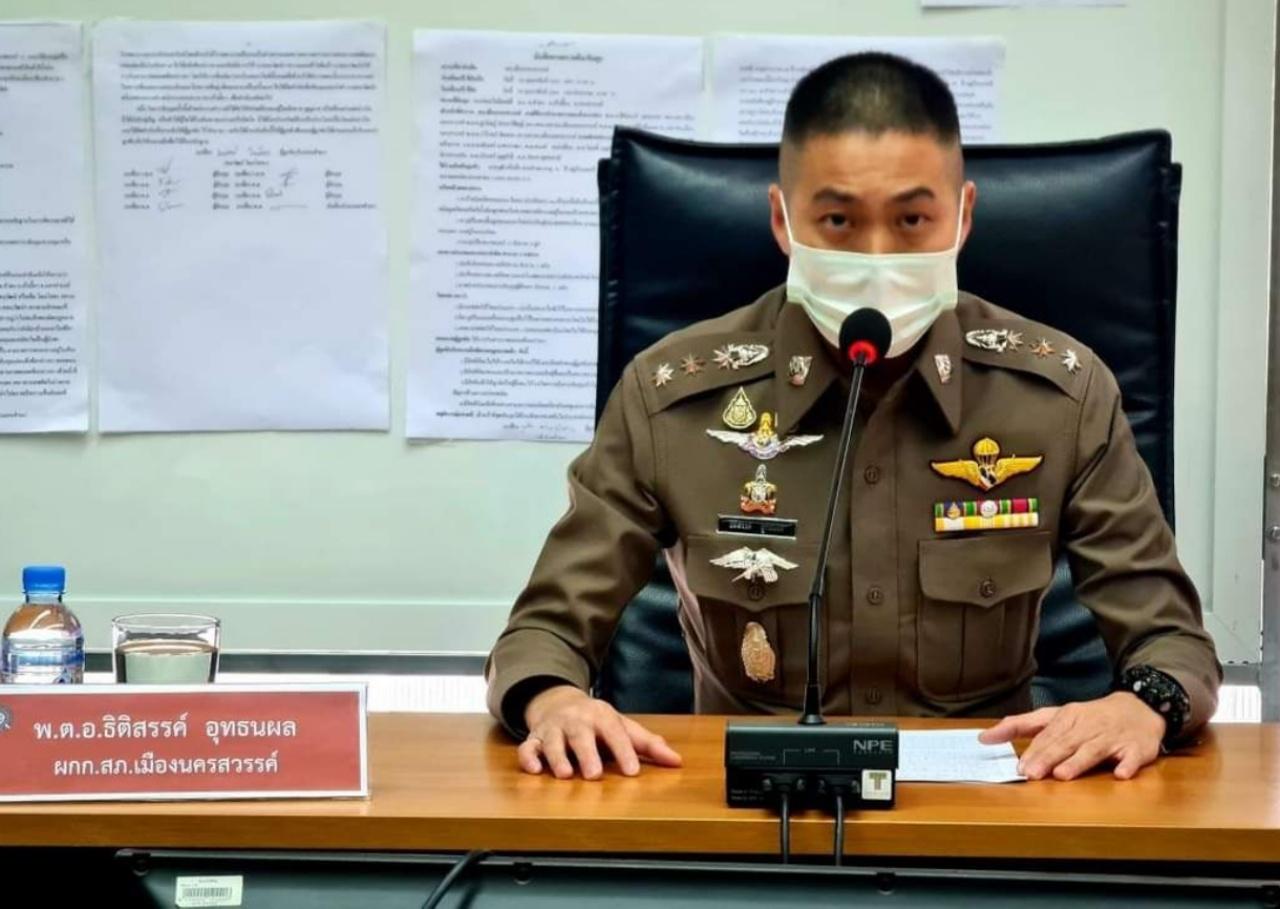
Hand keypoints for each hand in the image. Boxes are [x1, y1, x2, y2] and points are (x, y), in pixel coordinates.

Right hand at [518, 685, 682, 779]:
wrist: (558, 702)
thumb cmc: (597, 722)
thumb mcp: (623, 727)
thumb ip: (648, 744)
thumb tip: (677, 762)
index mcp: (602, 716)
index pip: (615, 732)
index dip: (623, 751)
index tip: (632, 771)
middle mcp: (576, 720)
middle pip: (581, 734)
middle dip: (587, 753)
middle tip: (595, 774)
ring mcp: (554, 729)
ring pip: (553, 741)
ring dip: (558, 757)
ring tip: (565, 775)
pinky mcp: (535, 738)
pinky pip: (528, 747)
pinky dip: (528, 757)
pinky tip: (533, 770)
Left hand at [978, 692, 1165, 780]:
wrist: (1138, 709)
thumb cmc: (1089, 717)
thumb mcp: (1055, 716)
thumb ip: (1021, 725)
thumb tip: (984, 737)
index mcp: (1068, 717)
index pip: (1048, 735)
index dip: (1034, 751)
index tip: (1020, 767)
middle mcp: (1088, 726)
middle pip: (1066, 743)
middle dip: (1049, 758)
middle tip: (1032, 774)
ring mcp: (1113, 737)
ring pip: (1093, 750)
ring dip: (1078, 762)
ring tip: (1062, 775)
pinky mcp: (1137, 749)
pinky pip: (1132, 758)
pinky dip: (1127, 765)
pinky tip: (1120, 774)